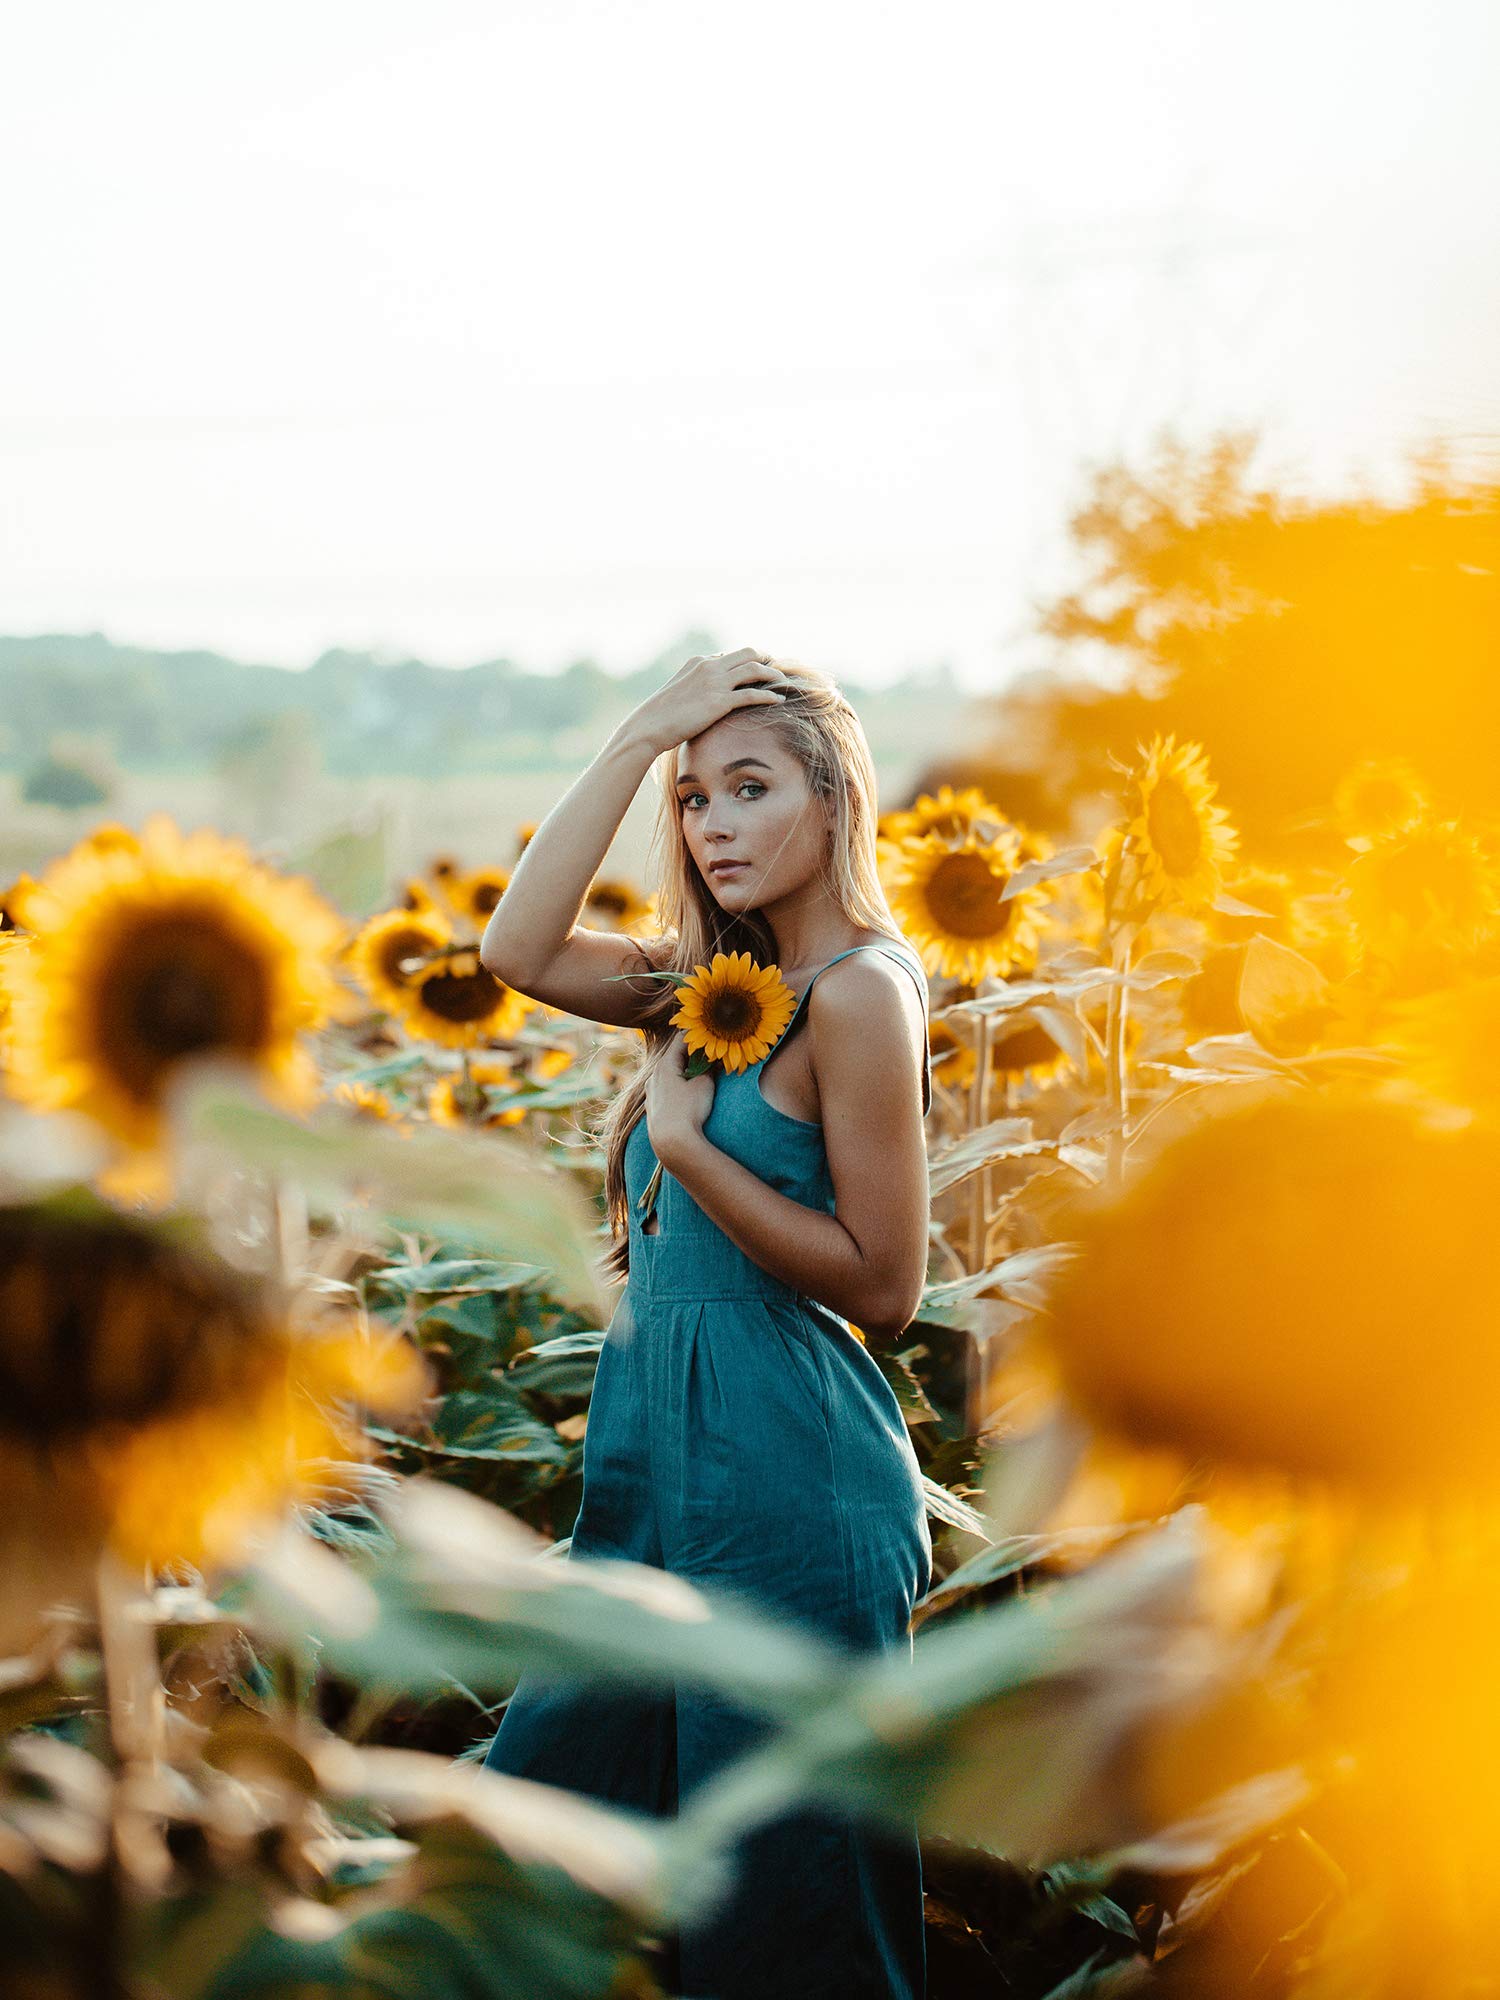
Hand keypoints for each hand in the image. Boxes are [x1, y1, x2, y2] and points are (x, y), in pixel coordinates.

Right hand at [630, 647, 792, 756]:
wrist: (649, 726)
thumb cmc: (661, 716)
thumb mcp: (678, 693)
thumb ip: (694, 688)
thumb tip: (705, 696)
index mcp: (698, 662)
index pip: (730, 656)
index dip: (747, 663)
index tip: (759, 672)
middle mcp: (708, 666)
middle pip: (747, 654)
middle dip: (765, 661)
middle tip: (775, 674)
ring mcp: (714, 682)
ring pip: (754, 669)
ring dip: (772, 675)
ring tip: (783, 684)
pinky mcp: (719, 702)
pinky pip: (752, 694)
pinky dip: (769, 695)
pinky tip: (778, 700)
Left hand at [644, 1031, 715, 1165]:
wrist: (672, 1143)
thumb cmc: (688, 1110)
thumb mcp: (704, 1085)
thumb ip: (709, 1068)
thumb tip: (713, 1060)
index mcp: (665, 1064)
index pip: (680, 1039)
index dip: (697, 1035)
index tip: (712, 1035)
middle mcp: (654, 1075)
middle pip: (674, 1056)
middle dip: (693, 1054)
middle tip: (711, 1053)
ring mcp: (652, 1092)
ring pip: (670, 1074)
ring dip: (685, 1071)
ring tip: (703, 1074)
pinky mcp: (653, 1108)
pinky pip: (667, 1089)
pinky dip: (679, 1086)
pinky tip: (689, 1095)